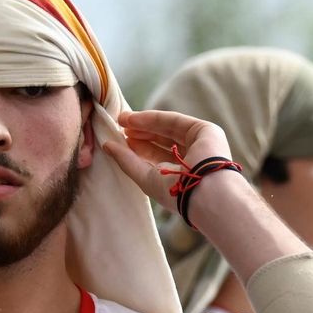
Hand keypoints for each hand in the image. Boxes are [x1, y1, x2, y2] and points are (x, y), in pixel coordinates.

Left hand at [101, 109, 234, 213]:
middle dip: (140, 131)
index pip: (157, 155)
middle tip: (119, 124)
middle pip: (162, 139)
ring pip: (168, 128)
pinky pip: (175, 121)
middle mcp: (193, 158)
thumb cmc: (174, 193)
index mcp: (181, 174)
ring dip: (145, 122)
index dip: (138, 145)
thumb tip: (107, 145)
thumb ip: (126, 160)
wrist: (204, 192)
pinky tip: (135, 119)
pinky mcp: (206, 131)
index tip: (119, 138)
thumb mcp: (144, 177)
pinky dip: (155, 118)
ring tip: (123, 120)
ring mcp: (201, 144)